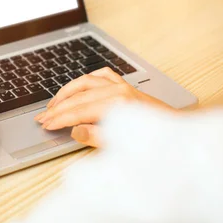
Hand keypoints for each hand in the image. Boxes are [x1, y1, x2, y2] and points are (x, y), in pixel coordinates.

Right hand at [34, 67, 174, 146]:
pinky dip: (88, 79)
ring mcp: (122, 86)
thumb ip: (95, 137)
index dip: (58, 119)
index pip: (78, 112)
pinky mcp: (127, 86)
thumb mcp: (121, 147)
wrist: (180, 137)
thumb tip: (74, 130)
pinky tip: (79, 86)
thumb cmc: (154, 144)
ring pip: (86, 82)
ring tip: (53, 103)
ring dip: (67, 92)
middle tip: (42, 117)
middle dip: (57, 107)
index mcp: (116, 106)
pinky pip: (102, 75)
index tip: (45, 125)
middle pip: (78, 97)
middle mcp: (118, 91)